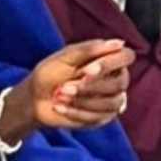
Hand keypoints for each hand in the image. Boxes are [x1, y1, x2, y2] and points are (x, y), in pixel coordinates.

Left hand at [2, 39, 135, 142]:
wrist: (34, 99)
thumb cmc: (50, 73)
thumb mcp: (65, 57)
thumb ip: (90, 50)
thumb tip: (119, 43)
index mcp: (108, 59)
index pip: (126, 57)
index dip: (110, 64)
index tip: (87, 70)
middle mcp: (114, 78)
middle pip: (120, 83)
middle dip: (92, 87)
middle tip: (65, 86)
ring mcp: (110, 100)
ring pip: (112, 103)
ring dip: (83, 101)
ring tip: (60, 96)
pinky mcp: (102, 118)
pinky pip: (98, 118)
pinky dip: (76, 113)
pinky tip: (60, 107)